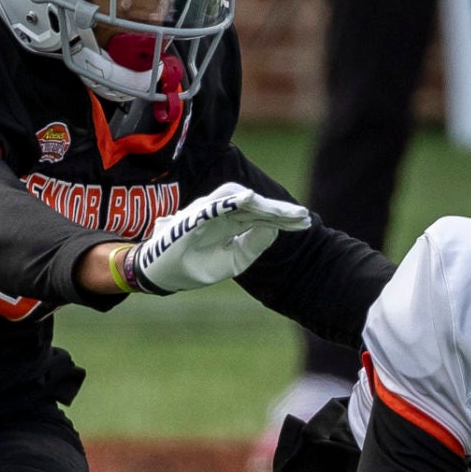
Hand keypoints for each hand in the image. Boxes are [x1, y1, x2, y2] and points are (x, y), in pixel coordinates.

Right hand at [118, 183, 310, 294]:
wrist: (164, 273)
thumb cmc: (197, 264)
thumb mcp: (233, 260)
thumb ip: (252, 246)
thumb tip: (273, 231)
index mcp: (233, 224)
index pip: (263, 217)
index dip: (283, 219)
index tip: (306, 222)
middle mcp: (222, 214)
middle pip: (255, 207)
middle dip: (279, 211)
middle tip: (303, 216)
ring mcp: (207, 213)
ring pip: (237, 200)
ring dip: (260, 203)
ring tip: (283, 211)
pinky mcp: (192, 217)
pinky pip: (212, 206)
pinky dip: (228, 201)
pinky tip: (248, 198)